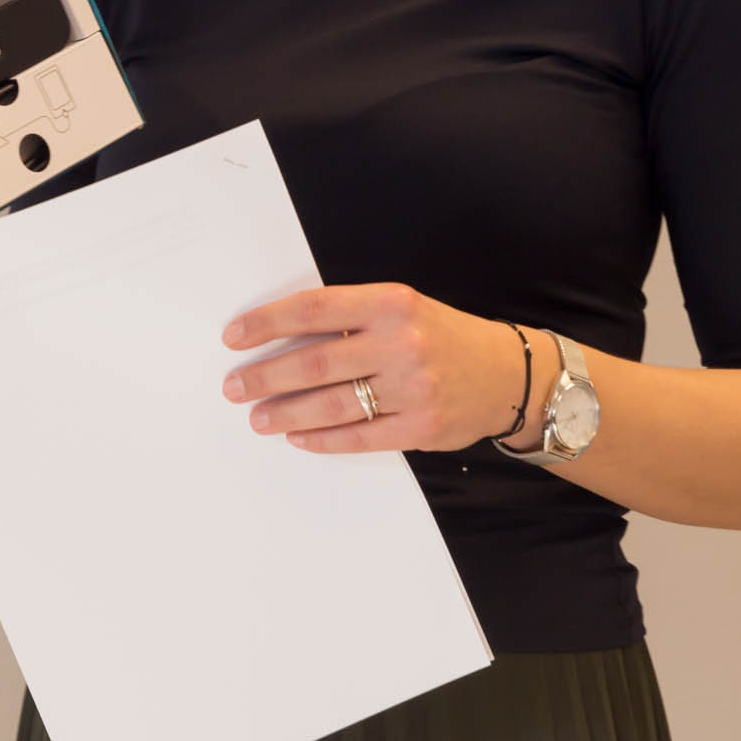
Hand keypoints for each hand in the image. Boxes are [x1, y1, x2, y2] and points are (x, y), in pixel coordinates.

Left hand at [219, 284, 529, 453]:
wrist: (506, 374)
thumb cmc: (441, 337)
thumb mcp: (403, 308)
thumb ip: (352, 319)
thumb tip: (282, 339)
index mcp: (391, 302)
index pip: (314, 309)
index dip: (267, 322)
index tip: (234, 336)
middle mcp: (402, 342)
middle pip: (314, 361)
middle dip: (265, 376)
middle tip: (233, 386)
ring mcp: (412, 388)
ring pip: (331, 404)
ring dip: (284, 412)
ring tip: (257, 417)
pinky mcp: (420, 427)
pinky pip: (358, 437)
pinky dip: (321, 439)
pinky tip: (297, 436)